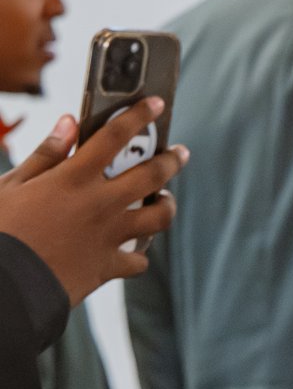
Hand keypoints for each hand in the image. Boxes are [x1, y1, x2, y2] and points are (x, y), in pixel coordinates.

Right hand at [0, 105, 184, 304]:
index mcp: (72, 179)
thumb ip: (44, 155)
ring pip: (160, 216)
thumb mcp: (11, 186)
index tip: (155, 104)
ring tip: (164, 199)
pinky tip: (134, 246)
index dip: (139, 116)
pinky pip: (138, 260)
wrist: (1, 284)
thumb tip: (69, 123)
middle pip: (153, 174)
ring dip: (166, 205)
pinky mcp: (108, 266)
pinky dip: (139, 253)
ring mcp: (109, 236)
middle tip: (179, 153)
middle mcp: (99, 204)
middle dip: (172, 160)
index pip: (114, 137)